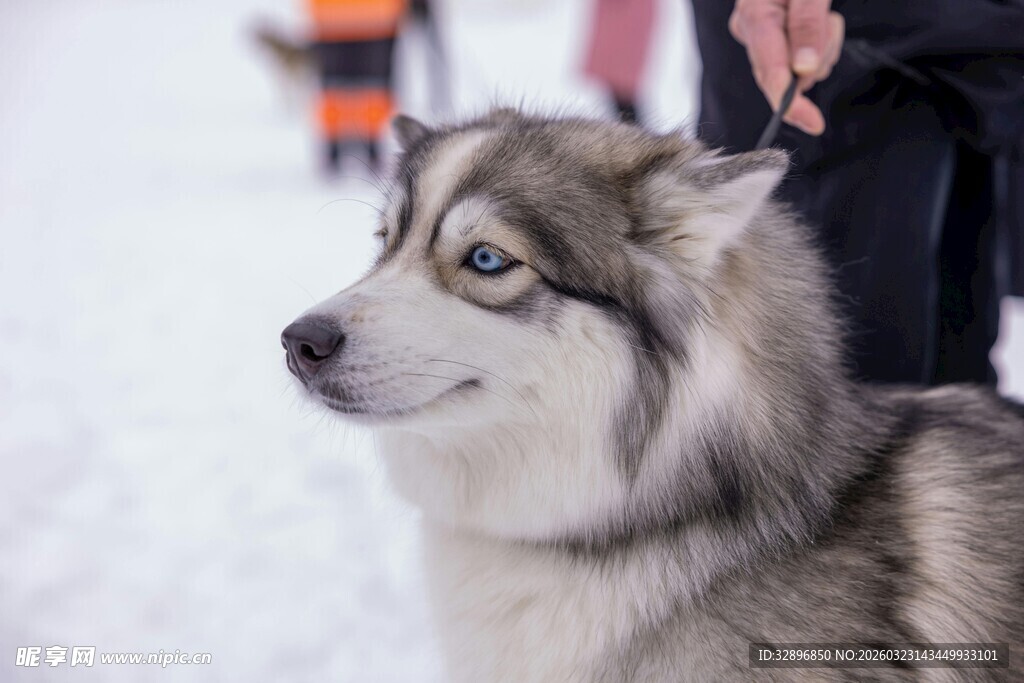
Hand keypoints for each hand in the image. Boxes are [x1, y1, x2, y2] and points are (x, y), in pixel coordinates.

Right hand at [729, 0, 843, 134]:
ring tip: (825, 14)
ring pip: (799, 68)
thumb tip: (803, 71)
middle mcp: (751, 30)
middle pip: (784, 74)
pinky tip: (818, 19)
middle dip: (816, 60)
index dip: (790, 103)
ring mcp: (760, 34)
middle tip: (830, 23)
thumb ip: (807, 24)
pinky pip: (802, 57)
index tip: (813, 123)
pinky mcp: (773, 37)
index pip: (770, 72)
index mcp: (754, 16)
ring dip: (822, 48)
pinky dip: (819, 43)